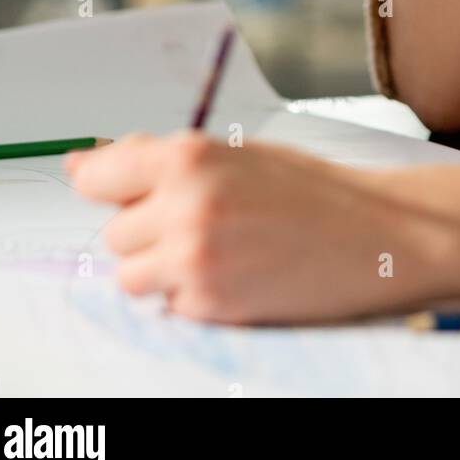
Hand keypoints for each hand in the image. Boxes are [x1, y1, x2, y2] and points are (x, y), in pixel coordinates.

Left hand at [66, 131, 450, 324]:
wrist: (377, 235)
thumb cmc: (310, 190)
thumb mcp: (236, 154)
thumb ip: (163, 160)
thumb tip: (83, 164)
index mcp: (188, 155)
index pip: (98, 176)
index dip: (106, 188)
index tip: (113, 193)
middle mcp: (184, 204)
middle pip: (114, 233)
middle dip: (147, 232)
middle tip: (203, 224)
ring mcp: (194, 258)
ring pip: (131, 275)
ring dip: (161, 270)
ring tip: (217, 253)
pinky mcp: (210, 304)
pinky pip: (168, 306)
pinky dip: (192, 297)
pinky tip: (237, 277)